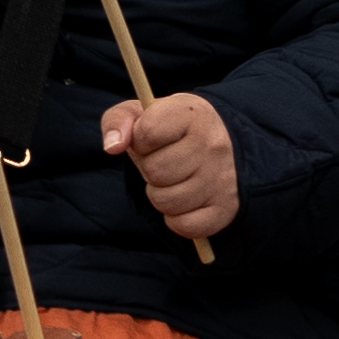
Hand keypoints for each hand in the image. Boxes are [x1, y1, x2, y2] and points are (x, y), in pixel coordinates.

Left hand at [96, 93, 239, 245]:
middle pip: (155, 171)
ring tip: (173, 181)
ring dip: (160, 196)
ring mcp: (223, 178)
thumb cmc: (170, 132)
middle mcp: (213, 143)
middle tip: (163, 162)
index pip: (148, 132)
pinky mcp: (226, 208)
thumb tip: (112, 146)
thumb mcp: (142, 115)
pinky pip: (185, 226)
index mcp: (192, 113)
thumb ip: (118, 120)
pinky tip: (184, 202)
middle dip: (149, 170)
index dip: (139, 141)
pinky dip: (177, 220)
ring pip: (167, 202)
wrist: (218, 146)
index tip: (149, 140)